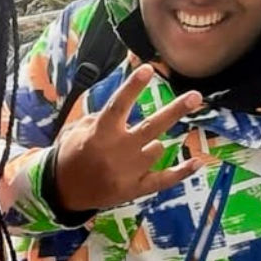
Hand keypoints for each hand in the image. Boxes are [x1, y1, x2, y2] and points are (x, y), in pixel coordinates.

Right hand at [53, 64, 201, 212]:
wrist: (63, 191)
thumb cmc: (70, 155)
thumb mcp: (77, 131)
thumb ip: (101, 118)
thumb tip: (125, 107)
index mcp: (100, 133)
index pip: (119, 104)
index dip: (133, 86)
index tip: (148, 68)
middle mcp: (117, 150)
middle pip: (152, 126)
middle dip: (175, 110)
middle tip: (195, 96)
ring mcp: (128, 172)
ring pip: (157, 149)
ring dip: (154, 144)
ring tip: (140, 147)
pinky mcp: (134, 189)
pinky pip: (163, 180)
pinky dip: (181, 172)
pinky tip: (196, 162)